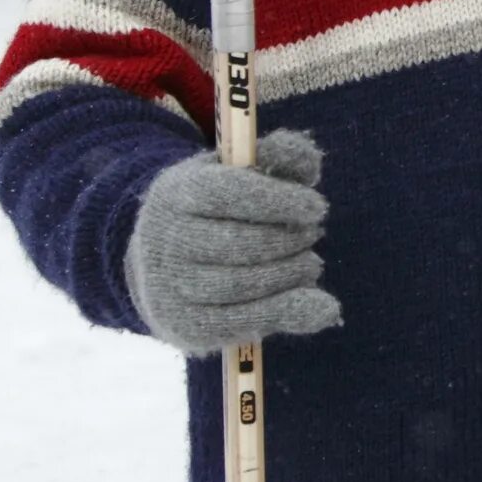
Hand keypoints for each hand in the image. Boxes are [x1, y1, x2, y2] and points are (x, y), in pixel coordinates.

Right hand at [126, 129, 342, 351]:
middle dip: (289, 240)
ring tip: (310, 263)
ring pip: (242, 285)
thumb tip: (309, 163)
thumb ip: (282, 157)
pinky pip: (242, 323)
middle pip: (239, 243)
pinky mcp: (183, 325)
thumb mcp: (243, 171)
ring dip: (291, 274)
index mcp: (177, 193)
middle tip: (312, 235)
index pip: (229, 193)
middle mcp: (164, 240)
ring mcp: (168, 287)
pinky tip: (319, 304)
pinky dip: (287, 313)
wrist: (161, 258)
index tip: (317, 208)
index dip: (278, 201)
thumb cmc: (218, 206)